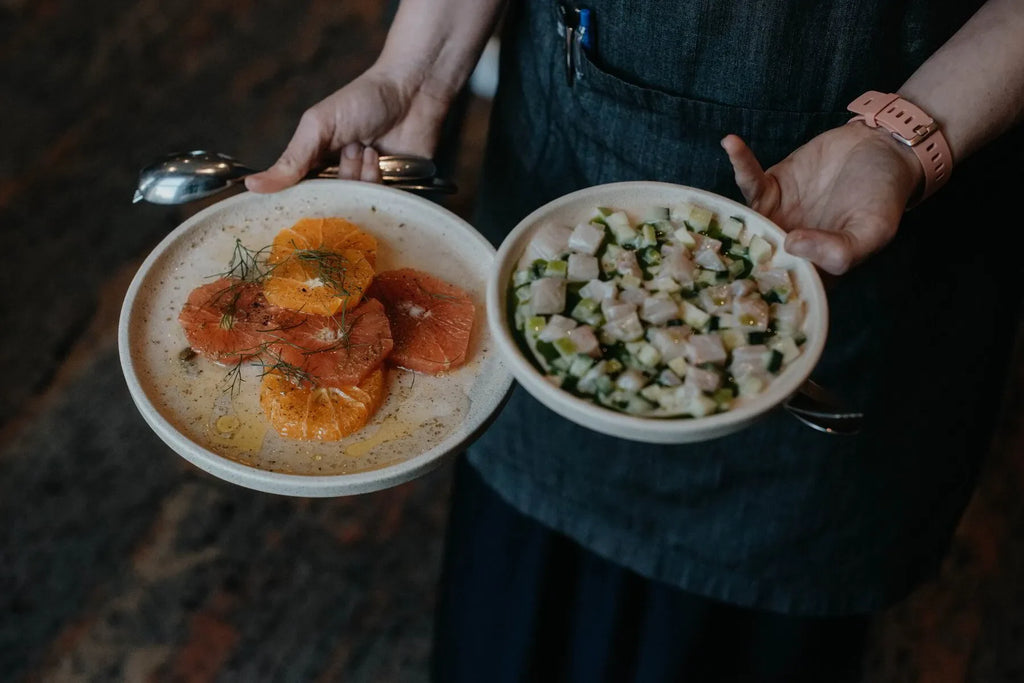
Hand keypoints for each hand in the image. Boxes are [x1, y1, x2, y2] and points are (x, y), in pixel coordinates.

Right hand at [245, 64, 450, 192]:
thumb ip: (291, 159)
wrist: (413, 92)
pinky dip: (380, 183)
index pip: (300, 200)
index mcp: (317, 168)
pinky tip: (382, 157)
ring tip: (367, 148)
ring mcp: (369, 191)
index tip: (299, 203)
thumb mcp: (319, 125)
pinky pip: (383, 208)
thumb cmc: (363, 101)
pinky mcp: (397, 196)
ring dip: (361, 176)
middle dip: (339, 181)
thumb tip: (252, 185)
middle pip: (331, 207)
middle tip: (348, 151)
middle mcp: (342, 184)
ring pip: (357, 208)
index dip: (299, 204)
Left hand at [722, 123, 923, 274]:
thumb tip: (792, 245)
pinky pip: (750, 179)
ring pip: (742, 221)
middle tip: (705, 251)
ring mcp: (774, 217)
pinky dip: (740, 163)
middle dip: (729, 256)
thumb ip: (841, 249)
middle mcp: (786, 249)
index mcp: (812, 270)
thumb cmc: (884, 197)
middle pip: (750, 258)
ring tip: (706, 210)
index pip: (778, 284)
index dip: (758, 285)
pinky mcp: (770, 187)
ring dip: (725, 214)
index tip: (737, 282)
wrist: (883, 151)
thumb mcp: (874, 231)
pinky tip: (731, 143)